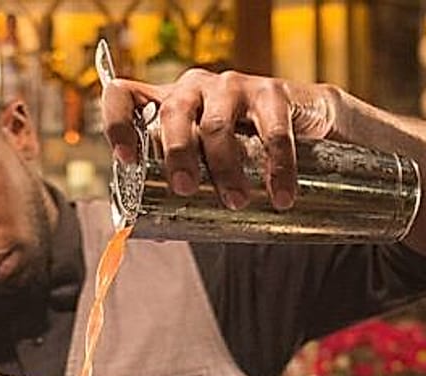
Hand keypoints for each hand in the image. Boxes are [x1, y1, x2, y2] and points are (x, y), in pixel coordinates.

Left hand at [102, 69, 338, 210]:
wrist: (307, 128)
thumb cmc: (242, 151)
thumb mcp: (206, 167)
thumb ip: (186, 194)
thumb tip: (160, 237)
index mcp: (167, 106)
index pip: (125, 96)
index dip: (117, 123)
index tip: (127, 158)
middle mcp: (194, 88)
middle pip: (172, 112)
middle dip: (176, 153)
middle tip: (185, 188)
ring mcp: (233, 86)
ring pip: (216, 123)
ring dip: (224, 166)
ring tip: (235, 201)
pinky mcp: (272, 92)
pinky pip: (271, 132)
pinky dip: (277, 167)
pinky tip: (279, 195)